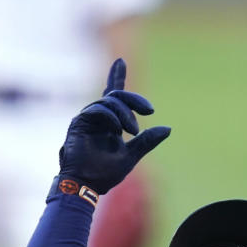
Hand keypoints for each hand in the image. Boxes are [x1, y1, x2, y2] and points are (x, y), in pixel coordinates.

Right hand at [58, 58, 170, 194]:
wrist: (87, 186)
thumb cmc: (106, 174)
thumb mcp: (132, 155)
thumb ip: (147, 141)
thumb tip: (168, 128)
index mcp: (109, 122)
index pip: (113, 94)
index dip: (116, 76)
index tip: (121, 61)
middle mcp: (98, 118)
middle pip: (116, 95)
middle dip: (134, 99)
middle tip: (149, 110)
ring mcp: (87, 119)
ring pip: (108, 101)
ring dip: (125, 113)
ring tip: (133, 131)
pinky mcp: (79, 123)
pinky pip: (97, 110)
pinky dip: (111, 117)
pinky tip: (117, 130)